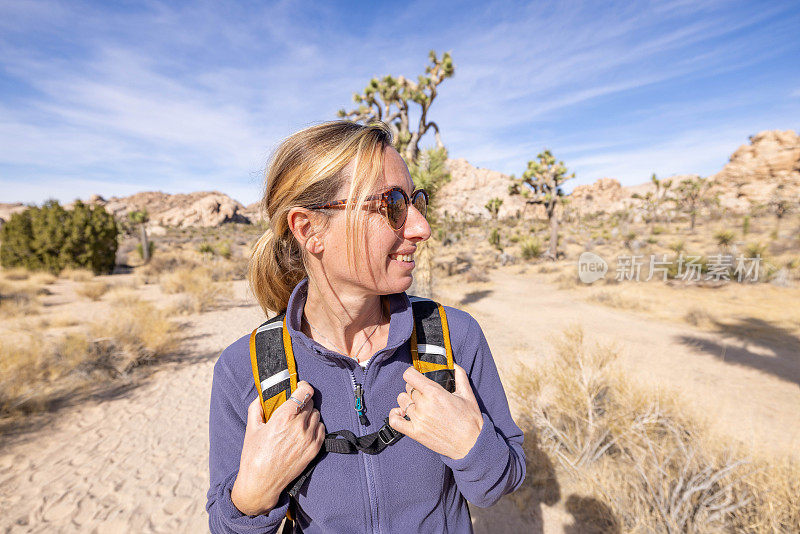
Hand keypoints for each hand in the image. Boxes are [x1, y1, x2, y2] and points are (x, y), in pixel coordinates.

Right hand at [231, 381, 325, 515]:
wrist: (261, 483)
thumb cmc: (254, 456)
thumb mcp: (252, 428)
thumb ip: (257, 407)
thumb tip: (263, 395)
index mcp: (284, 417)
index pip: (304, 392)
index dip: (303, 386)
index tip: (299, 387)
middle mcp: (299, 426)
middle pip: (310, 402)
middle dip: (302, 401)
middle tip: (294, 406)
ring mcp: (309, 438)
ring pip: (316, 415)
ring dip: (309, 414)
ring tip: (298, 420)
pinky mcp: (315, 449)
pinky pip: (321, 428)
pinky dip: (314, 426)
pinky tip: (304, 431)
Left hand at [388, 364, 482, 459]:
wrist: (472, 445)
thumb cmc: (471, 421)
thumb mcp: (467, 395)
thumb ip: (460, 377)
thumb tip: (455, 365)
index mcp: (435, 393)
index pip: (410, 375)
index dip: (412, 373)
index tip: (416, 375)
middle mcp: (424, 405)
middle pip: (408, 388)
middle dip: (414, 387)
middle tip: (424, 392)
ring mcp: (418, 420)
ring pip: (402, 401)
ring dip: (407, 400)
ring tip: (417, 403)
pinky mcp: (415, 433)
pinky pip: (395, 421)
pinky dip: (395, 415)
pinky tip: (401, 413)